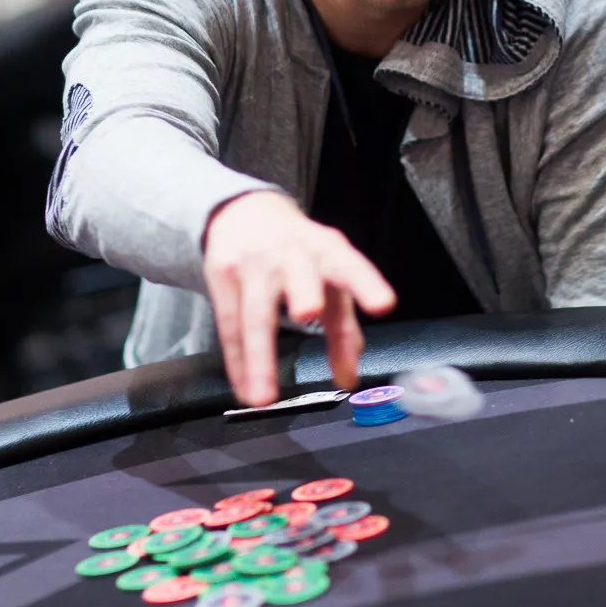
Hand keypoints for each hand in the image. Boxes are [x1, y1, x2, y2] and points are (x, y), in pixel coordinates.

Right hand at [203, 192, 396, 406]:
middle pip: (299, 273)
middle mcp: (291, 252)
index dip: (366, 284)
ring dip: (260, 355)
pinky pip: (229, 323)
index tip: (384, 305)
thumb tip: (349, 375)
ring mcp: (254, 262)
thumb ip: (342, 323)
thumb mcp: (326, 273)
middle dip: (305, 291)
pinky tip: (244, 387)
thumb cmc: (297, 250)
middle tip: (308, 313)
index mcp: (326, 249)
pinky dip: (237, 361)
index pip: (349, 266)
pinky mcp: (221, 273)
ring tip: (264, 396)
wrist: (244, 210)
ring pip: (256, 310)